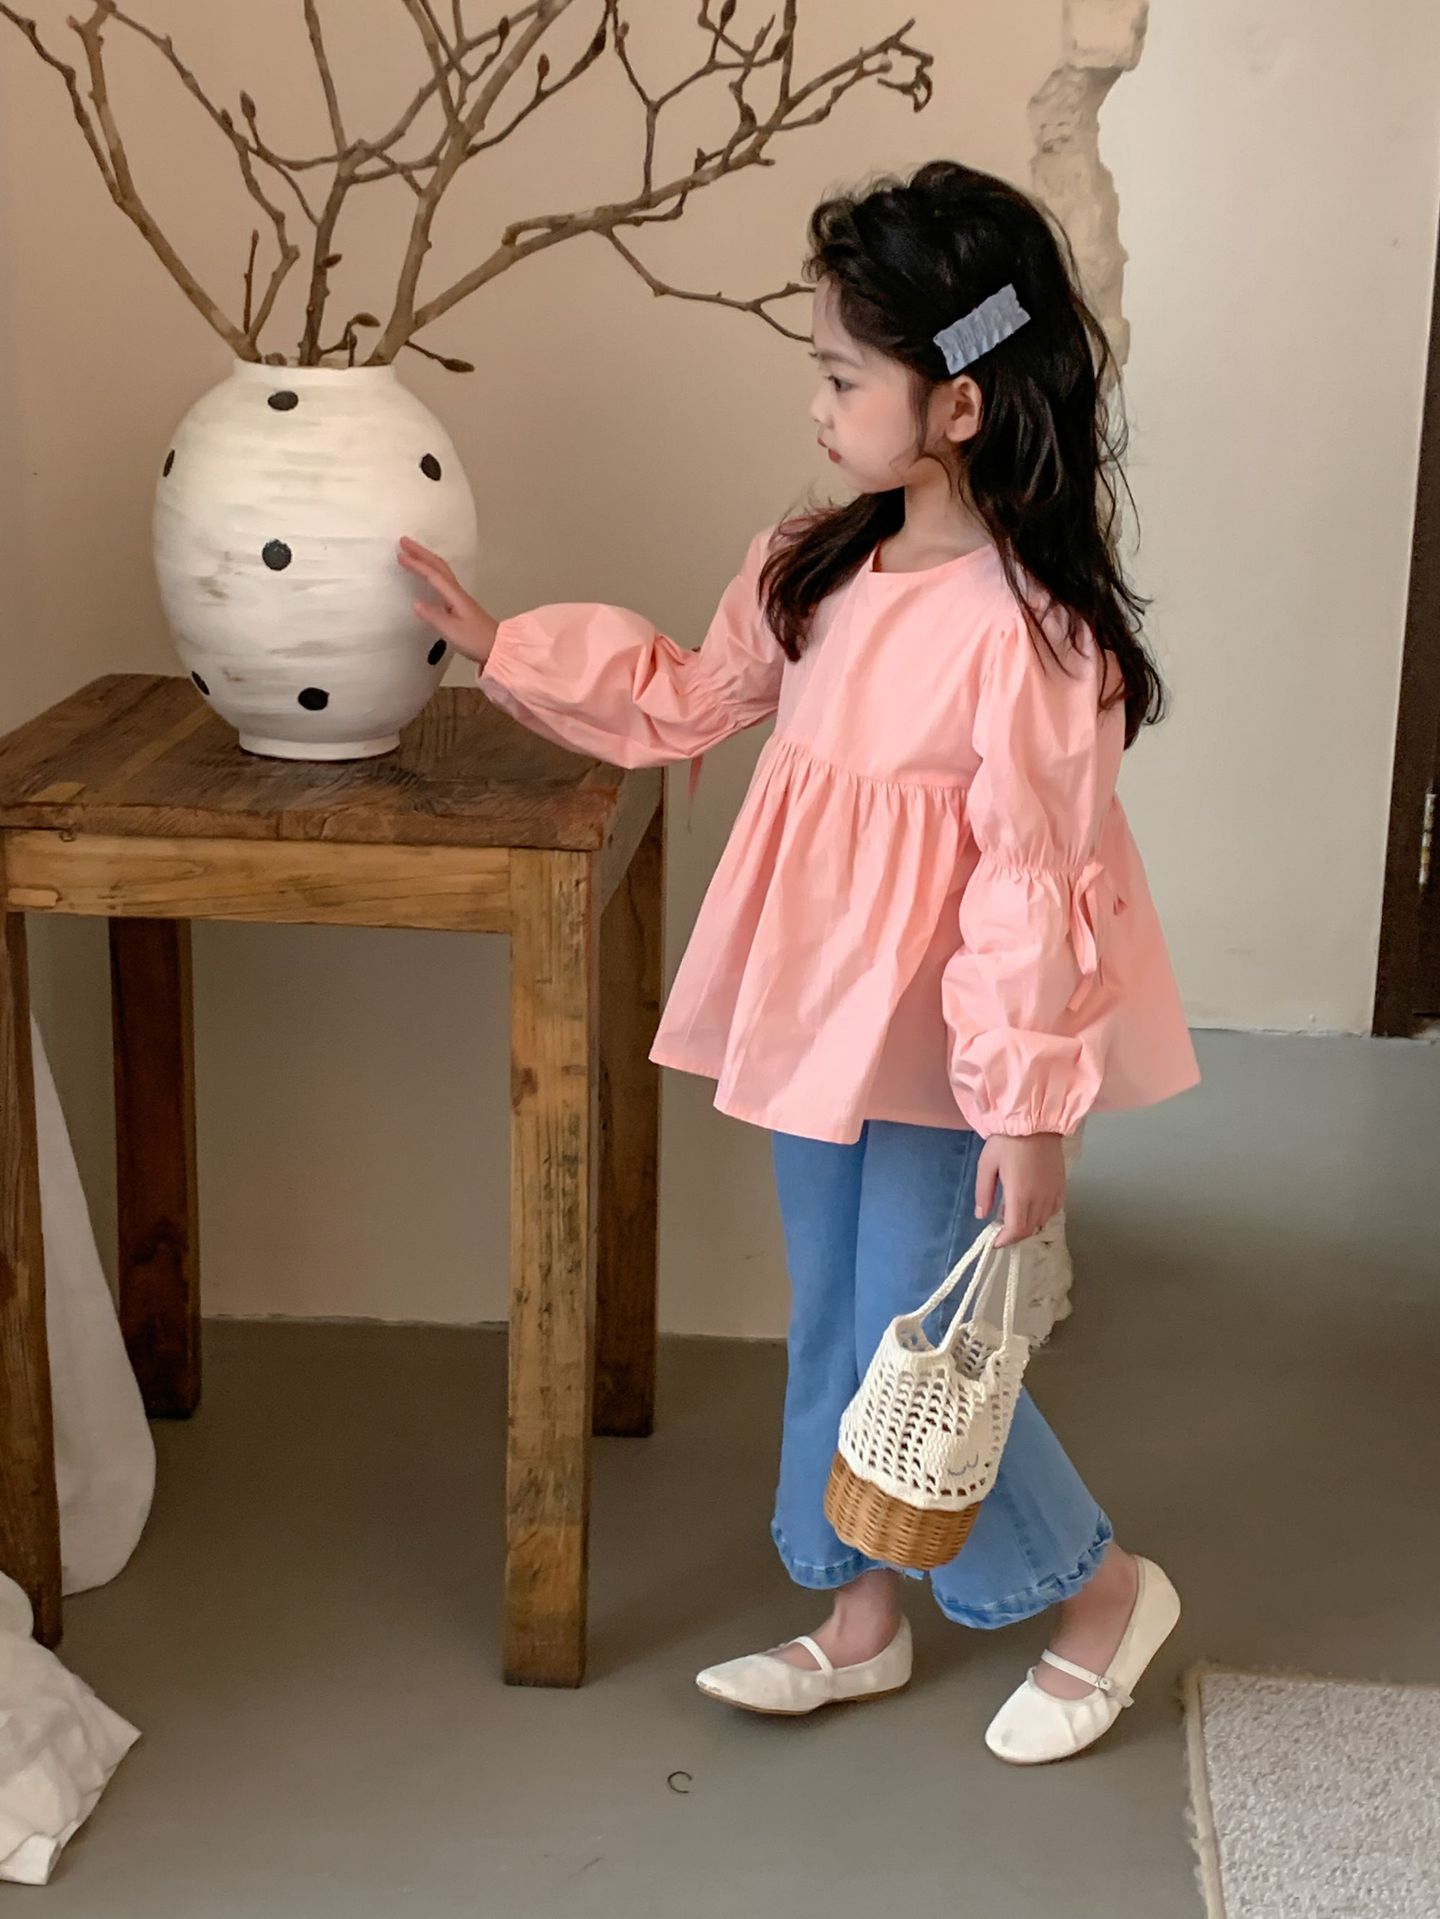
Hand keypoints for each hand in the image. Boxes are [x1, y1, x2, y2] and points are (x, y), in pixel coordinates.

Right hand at [397, 537, 499, 664]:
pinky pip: (443, 580)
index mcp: (454, 596)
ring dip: (426, 559)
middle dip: (421, 552)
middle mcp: (457, 592)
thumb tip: (416, 603)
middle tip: (404, 541)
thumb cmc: (475, 640)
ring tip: (412, 552)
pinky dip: (432, 571)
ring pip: (441, 570)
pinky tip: (427, 575)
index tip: (399, 555)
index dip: (416, 564)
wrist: (497, 647)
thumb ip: (433, 616)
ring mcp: (459, 597)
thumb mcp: (451, 630)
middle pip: (438, 566)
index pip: (432, 575)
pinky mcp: (459, 603)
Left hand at [975, 1133, 1065, 1246]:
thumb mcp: (987, 1165)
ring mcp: (1053, 1193)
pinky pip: (1053, 1210)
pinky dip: (1041, 1214)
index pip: (1016, 1230)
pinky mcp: (1062, 1186)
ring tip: (1013, 1214)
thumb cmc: (1006, 1141)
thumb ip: (984, 1193)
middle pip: (1029, 1229)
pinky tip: (1031, 1205)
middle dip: (1014, 1234)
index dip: (1005, 1240)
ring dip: (1027, 1224)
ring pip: (1041, 1221)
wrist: (1034, 1121)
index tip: (994, 1241)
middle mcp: (1040, 1199)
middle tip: (1000, 1229)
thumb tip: (982, 1216)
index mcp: (1020, 1195)